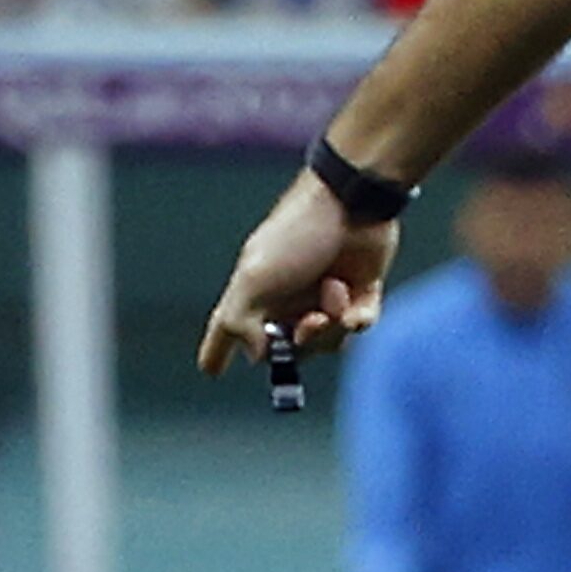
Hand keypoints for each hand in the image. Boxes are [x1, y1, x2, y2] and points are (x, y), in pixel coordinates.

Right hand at [196, 171, 397, 374]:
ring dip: (334, 325)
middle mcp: (287, 297)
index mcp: (255, 293)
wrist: (352, 202)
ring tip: (336, 293)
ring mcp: (323, 295)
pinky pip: (359, 325)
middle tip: (312, 322)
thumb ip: (240, 322)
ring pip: (329, 342)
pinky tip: (357, 308)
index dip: (218, 350)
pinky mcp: (360, 290)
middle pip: (290, 351)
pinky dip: (358, 320)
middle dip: (304, 342)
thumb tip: (256, 355)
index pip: (228, 327)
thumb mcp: (253, 278)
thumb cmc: (295, 235)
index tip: (210, 369)